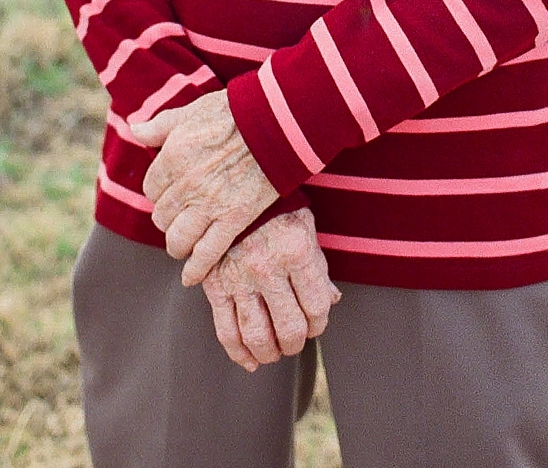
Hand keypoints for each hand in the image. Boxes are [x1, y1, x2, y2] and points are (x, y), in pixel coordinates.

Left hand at [132, 91, 278, 283]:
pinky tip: (191, 277)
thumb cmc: (234, 112)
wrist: (276, 123)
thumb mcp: (191, 111)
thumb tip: (134, 128)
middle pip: (162, 216)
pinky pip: (207, 253)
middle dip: (168, 218)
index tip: (171, 192)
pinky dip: (196, 269)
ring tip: (183, 243)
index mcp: (173, 156)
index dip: (160, 191)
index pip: (151, 188)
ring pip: (178, 239)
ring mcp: (209, 205)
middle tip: (180, 216)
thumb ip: (160, 125)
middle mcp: (186, 184)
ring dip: (177, 244)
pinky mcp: (233, 219)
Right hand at [202, 208, 340, 370]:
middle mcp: (268, 268)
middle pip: (290, 328)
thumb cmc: (275, 206)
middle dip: (297, 342)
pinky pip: (226, 331)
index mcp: (296, 251)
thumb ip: (317, 266)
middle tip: (296, 340)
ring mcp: (239, 278)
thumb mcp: (305, 227)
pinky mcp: (215, 286)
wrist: (231, 188)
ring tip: (276, 350)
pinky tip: (252, 360)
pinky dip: (240, 354)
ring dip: (271, 352)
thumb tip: (332, 301)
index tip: (317, 322)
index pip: (317, 307)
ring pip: (258, 336)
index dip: (320, 323)